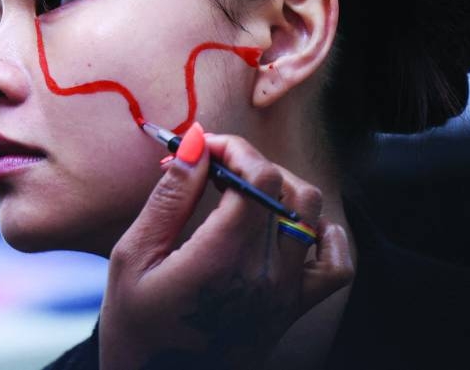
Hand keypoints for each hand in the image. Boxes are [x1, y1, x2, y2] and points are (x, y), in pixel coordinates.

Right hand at [99, 126, 352, 369]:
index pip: (259, 178)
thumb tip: (195, 143)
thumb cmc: (135, 327)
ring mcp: (285, 294)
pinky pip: (336, 265)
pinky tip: (291, 226)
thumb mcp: (133, 256)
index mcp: (221, 259)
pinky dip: (324, 235)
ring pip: (310, 213)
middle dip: (248, 162)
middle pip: (284, 187)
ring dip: (280, 188)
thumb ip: (169, 197)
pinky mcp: (292, 309)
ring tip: (241, 191)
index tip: (203, 147)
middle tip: (210, 168)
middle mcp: (264, 275)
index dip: (234, 149)